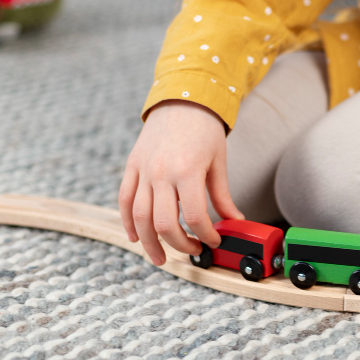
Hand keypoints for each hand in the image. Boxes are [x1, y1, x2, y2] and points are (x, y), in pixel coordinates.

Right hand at [119, 100, 242, 265]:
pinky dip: (127, 221)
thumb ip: (223, 196)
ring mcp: (143, 170)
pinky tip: (135, 237)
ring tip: (160, 259)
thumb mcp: (219, 163)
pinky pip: (125, 200)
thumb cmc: (205, 131)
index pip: (193, 217)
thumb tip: (235, 221)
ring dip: (149, 242)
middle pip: (163, 222)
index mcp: (187, 171)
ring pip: (139, 216)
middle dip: (179, 245)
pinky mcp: (132, 166)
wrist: (181, 101)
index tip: (213, 241)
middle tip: (192, 252)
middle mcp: (161, 172)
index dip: (205, 235)